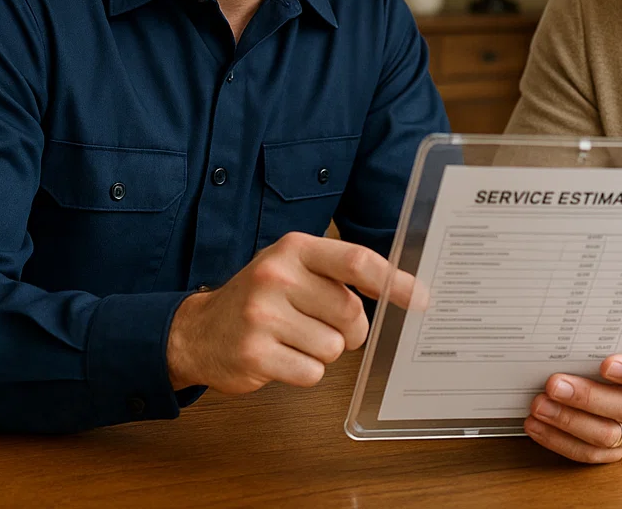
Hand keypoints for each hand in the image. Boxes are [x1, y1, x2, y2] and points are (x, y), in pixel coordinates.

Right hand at [166, 232, 415, 393]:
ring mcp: (262, 315)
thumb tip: (400, 291)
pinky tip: (280, 356)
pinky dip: (304, 370)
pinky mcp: (254, 354)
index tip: (422, 298)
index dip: (394, 281)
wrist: (199, 331)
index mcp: (295, 248)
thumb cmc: (261, 297)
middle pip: (350, 313)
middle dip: (349, 329)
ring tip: (293, 337)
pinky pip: (311, 373)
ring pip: (333, 347)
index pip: (357, 261)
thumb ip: (340, 273)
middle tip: (323, 325)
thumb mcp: (294, 267)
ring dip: (322, 350)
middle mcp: (277, 275)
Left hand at [525, 348, 621, 463]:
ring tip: (539, 405)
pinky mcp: (610, 449)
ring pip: (604, 436)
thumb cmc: (611, 337)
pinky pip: (587, 454)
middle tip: (554, 384)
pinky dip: (558, 441)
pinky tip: (536, 424)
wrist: (594, 359)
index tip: (605, 364)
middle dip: (587, 397)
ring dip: (567, 421)